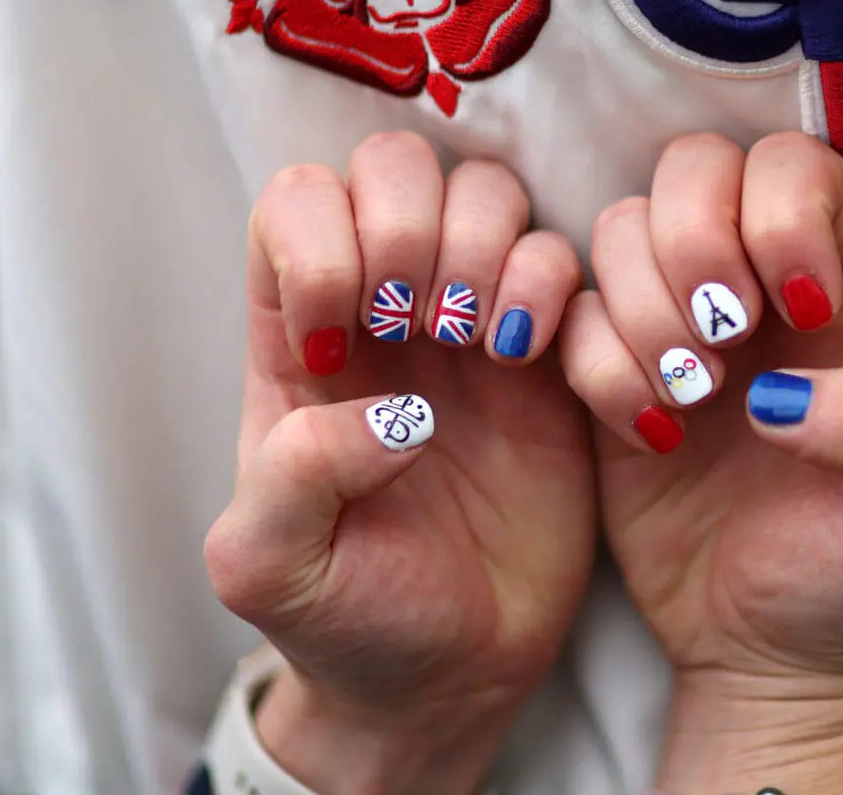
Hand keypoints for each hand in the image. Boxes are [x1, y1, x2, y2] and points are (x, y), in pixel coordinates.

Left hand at [203, 133, 593, 794]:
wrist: (453, 677)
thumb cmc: (346, 616)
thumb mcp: (270, 568)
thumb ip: (289, 478)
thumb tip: (389, 410)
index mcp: (300, 336)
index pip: (297, 203)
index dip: (320, 239)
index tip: (339, 340)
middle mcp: (387, 307)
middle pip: (395, 165)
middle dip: (411, 224)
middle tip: (421, 324)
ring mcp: (474, 321)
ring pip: (489, 191)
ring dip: (487, 248)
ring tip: (486, 347)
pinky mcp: (556, 353)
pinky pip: (571, 263)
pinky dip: (558, 293)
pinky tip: (537, 366)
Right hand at [561, 133, 842, 793]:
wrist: (777, 660)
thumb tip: (785, 391)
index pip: (803, 168)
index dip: (784, 208)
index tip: (797, 307)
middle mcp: (758, 283)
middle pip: (697, 166)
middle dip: (695, 239)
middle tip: (722, 339)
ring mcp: (677, 322)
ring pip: (621, 227)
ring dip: (644, 306)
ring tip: (691, 400)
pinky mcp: (608, 376)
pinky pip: (569, 317)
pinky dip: (596, 363)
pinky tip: (649, 433)